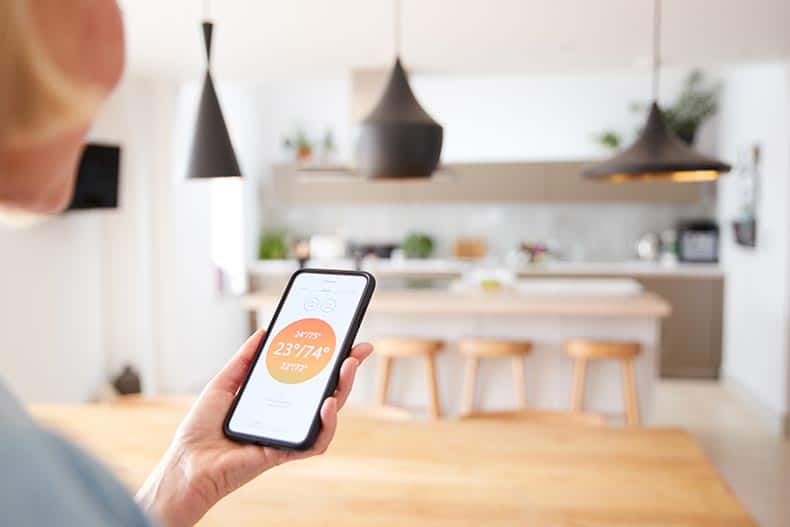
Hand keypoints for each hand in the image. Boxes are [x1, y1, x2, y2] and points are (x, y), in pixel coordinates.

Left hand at [136, 329, 372, 526]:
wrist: (187, 462)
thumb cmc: (202, 429)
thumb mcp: (224, 383)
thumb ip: (245, 360)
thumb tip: (264, 333)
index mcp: (276, 399)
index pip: (310, 377)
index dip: (329, 360)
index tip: (345, 339)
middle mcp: (288, 416)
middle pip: (327, 392)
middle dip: (347, 370)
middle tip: (358, 349)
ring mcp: (289, 433)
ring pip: (329, 414)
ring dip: (343, 391)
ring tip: (347, 369)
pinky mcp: (286, 452)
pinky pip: (316, 442)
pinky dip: (327, 424)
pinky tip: (327, 405)